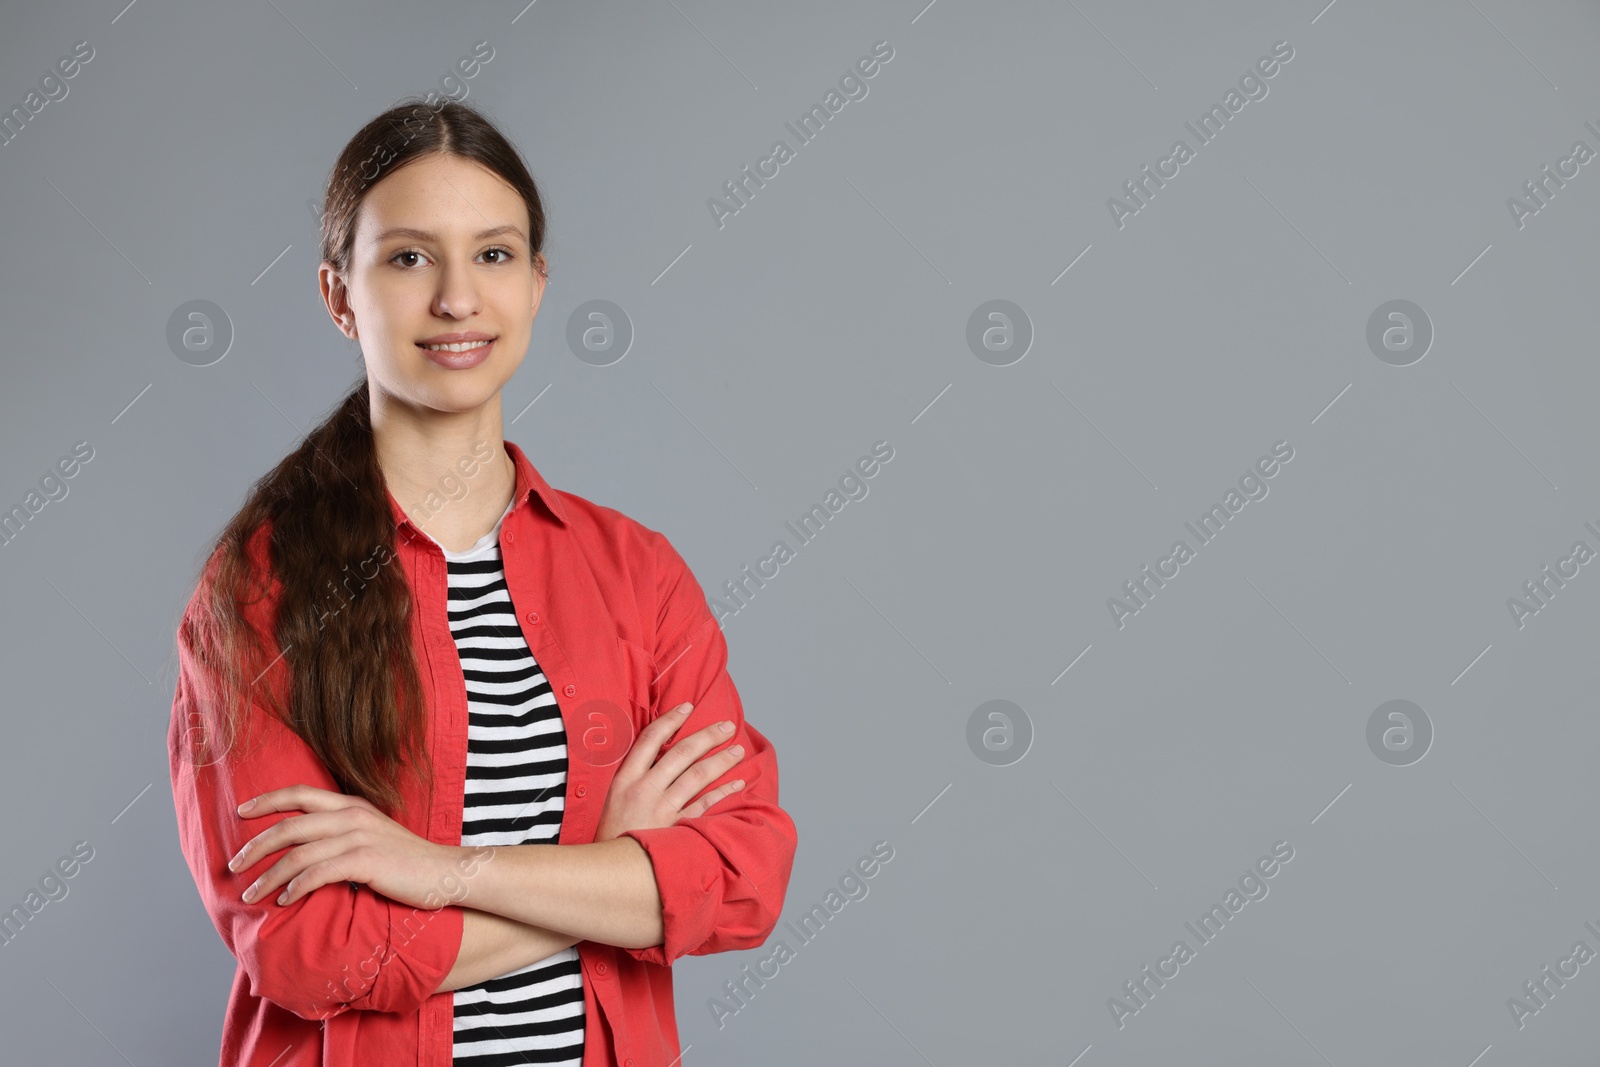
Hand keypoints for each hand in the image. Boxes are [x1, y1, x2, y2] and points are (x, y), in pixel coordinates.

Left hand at [229, 785, 460, 910]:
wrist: (448, 873)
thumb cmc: (410, 864)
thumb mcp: (374, 839)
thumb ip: (343, 837)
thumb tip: (308, 853)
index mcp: (352, 805)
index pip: (300, 793)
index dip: (267, 800)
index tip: (241, 812)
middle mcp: (352, 815)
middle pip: (289, 824)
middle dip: (255, 846)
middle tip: (233, 866)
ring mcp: (359, 836)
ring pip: (297, 853)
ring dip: (267, 877)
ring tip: (251, 895)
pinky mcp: (366, 860)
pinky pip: (317, 873)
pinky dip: (295, 888)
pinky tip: (285, 901)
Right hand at [594, 703, 747, 842]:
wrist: (607, 869)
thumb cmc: (611, 830)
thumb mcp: (613, 795)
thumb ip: (635, 773)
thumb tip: (661, 750)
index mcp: (626, 778)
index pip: (650, 739)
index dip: (671, 720)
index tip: (688, 706)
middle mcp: (644, 789)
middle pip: (681, 753)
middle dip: (707, 736)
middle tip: (727, 725)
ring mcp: (661, 809)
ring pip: (697, 776)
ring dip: (721, 761)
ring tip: (738, 749)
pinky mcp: (675, 829)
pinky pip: (704, 806)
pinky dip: (722, 793)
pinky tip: (738, 783)